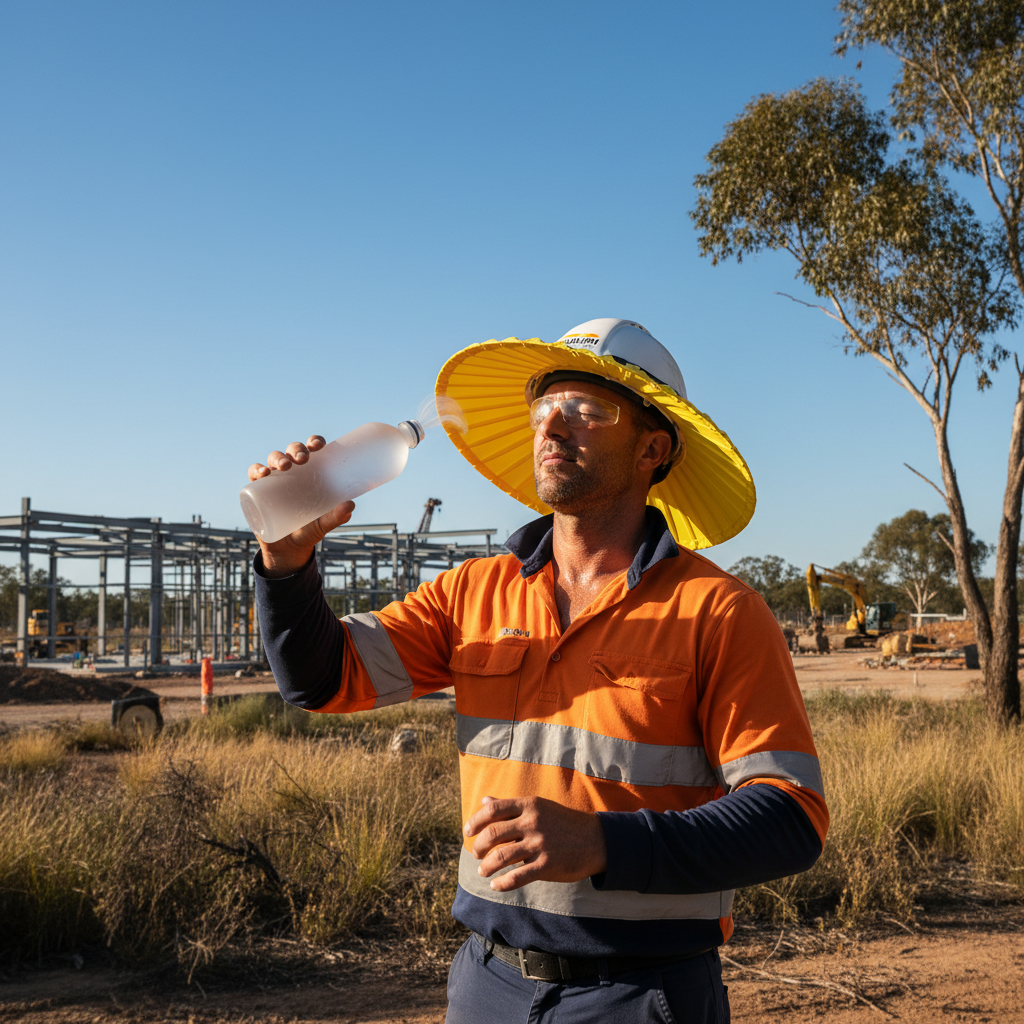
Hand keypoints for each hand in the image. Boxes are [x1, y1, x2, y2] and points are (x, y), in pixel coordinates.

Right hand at [247, 435, 354, 577]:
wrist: (288, 549)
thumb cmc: (309, 530)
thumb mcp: (323, 525)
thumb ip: (336, 517)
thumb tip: (350, 505)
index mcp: (311, 473)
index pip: (312, 450)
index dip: (314, 442)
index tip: (319, 446)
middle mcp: (292, 472)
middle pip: (293, 451)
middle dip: (297, 449)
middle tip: (303, 459)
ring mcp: (275, 479)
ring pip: (274, 458)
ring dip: (278, 457)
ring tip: (284, 466)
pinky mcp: (258, 490)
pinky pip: (254, 473)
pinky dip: (256, 469)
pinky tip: (262, 473)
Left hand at [463, 795, 606, 891]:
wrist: (596, 840)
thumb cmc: (563, 822)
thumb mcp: (539, 807)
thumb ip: (510, 805)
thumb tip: (484, 800)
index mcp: (529, 805)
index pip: (493, 810)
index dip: (475, 821)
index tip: (467, 832)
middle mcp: (533, 822)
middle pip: (493, 834)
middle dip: (478, 847)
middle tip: (476, 854)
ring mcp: (540, 844)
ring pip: (501, 857)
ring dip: (486, 867)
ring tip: (483, 871)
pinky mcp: (546, 865)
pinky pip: (517, 877)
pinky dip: (502, 883)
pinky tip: (496, 886)